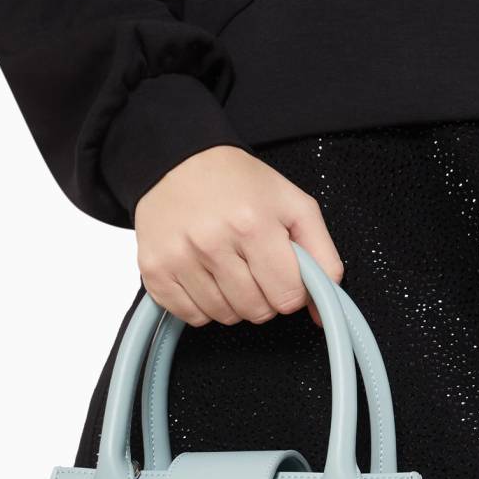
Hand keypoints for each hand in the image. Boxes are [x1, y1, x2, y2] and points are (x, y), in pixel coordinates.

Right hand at [134, 146, 342, 325]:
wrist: (177, 161)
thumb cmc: (238, 183)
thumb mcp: (294, 206)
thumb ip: (322, 256)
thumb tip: (323, 312)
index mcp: (253, 224)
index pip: (287, 296)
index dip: (291, 291)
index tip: (282, 273)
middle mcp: (213, 242)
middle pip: (256, 311)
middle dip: (263, 297)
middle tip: (254, 267)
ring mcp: (180, 258)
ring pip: (224, 317)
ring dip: (233, 302)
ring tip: (228, 268)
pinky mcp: (155, 271)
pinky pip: (192, 317)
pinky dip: (203, 305)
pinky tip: (204, 276)